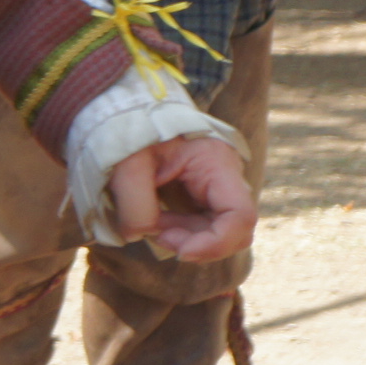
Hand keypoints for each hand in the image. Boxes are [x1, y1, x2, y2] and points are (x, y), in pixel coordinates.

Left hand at [108, 134, 255, 261]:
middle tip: (156, 232)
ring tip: (150, 223)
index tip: (181, 252)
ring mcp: (216, 185)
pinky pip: (202, 223)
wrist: (125, 112)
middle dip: (195, 242)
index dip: (216, 244)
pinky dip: (180, 230)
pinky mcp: (202, 193)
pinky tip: (156, 220)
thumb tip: (140, 236)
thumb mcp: (126, 165)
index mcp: (215, 161)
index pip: (240, 215)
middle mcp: (225, 175)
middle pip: (232, 229)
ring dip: (185, 237)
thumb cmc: (130, 130)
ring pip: (217, 230)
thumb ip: (135, 206)